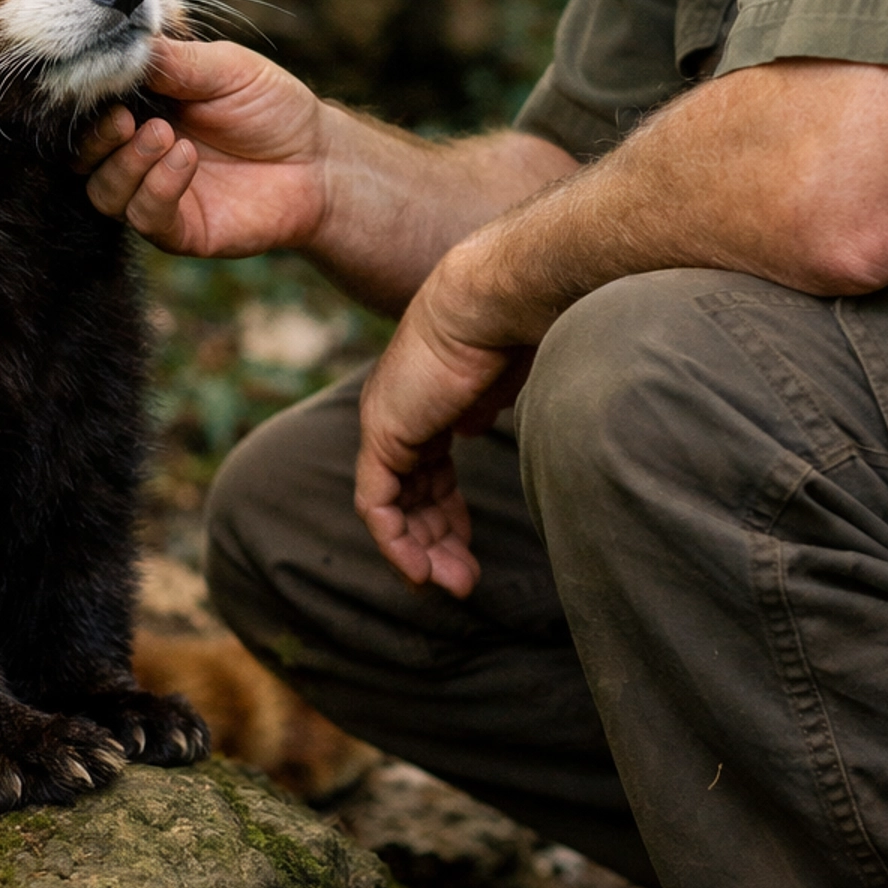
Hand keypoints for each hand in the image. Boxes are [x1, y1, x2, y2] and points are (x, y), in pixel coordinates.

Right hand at [78, 38, 328, 257]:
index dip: (85, 100)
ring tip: (164, 137)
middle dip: (95, 139)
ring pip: (104, 193)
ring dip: (126, 165)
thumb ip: (173, 61)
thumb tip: (121, 41)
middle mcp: (137, 156)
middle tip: (124, 119)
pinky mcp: (179, 231)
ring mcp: (155, 195)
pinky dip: (158, 187)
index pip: (90, 111)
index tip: (98, 82)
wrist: (318, 159)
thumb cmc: (270, 107)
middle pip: (82, 159)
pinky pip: (146, 218)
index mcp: (140, 111)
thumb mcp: (223, 68)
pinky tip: (186, 159)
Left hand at [356, 236, 542, 595]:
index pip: (427, 469)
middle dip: (436, 541)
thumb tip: (474, 428)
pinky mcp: (381, 435)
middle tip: (464, 581)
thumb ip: (481, 407)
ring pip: (390, 506)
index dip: (447, 512)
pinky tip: (421, 571)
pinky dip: (395, 542)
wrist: (491, 302)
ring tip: (454, 585)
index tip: (472, 546)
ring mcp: (385, 423)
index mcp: (427, 398)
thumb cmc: (511, 329)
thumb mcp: (499, 379)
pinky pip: (376, 505)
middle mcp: (398, 411)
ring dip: (419, 552)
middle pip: (408, 493)